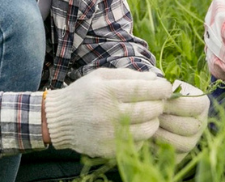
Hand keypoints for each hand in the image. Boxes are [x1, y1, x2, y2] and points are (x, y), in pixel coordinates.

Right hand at [44, 68, 172, 157]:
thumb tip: (154, 78)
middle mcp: (108, 114)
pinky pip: (138, 143)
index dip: (162, 88)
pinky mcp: (109, 150)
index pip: (145, 89)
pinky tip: (134, 127)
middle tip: (157, 101)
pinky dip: (141, 135)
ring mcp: (109, 134)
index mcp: (106, 91)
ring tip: (147, 114)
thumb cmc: (83, 93)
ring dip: (153, 120)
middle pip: (150, 110)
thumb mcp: (101, 76)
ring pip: (149, 129)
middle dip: (159, 104)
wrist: (58, 120)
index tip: (166, 88)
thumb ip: (128, 75)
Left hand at [152, 80, 208, 157]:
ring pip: (179, 143)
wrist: (156, 108)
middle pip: (187, 127)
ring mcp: (193, 141)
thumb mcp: (164, 86)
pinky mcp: (181, 154)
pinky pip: (171, 156)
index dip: (173, 104)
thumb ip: (164, 87)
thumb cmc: (160, 94)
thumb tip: (158, 93)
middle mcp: (201, 124)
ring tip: (146, 126)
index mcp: (202, 103)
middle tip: (149, 115)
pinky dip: (156, 148)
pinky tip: (146, 137)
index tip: (158, 101)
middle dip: (165, 121)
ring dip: (159, 134)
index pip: (192, 106)